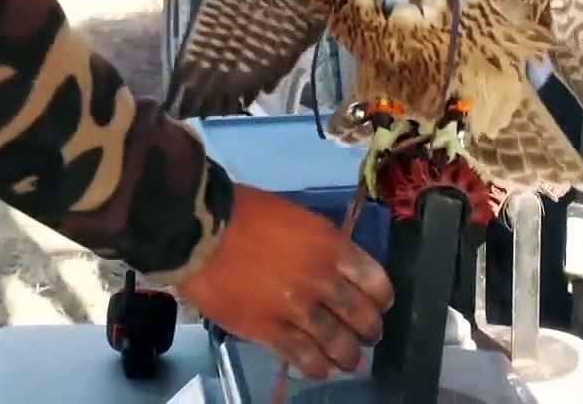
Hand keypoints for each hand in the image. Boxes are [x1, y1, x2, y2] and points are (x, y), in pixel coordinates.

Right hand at [176, 185, 392, 378]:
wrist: (201, 230)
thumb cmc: (244, 213)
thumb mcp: (295, 218)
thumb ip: (318, 245)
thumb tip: (330, 264)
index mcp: (331, 245)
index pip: (375, 280)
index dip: (382, 298)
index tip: (380, 305)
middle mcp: (322, 279)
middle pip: (361, 315)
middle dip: (369, 330)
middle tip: (367, 336)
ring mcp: (297, 308)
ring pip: (337, 343)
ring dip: (348, 356)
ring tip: (348, 362)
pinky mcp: (269, 330)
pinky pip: (303, 357)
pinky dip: (316, 367)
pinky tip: (319, 369)